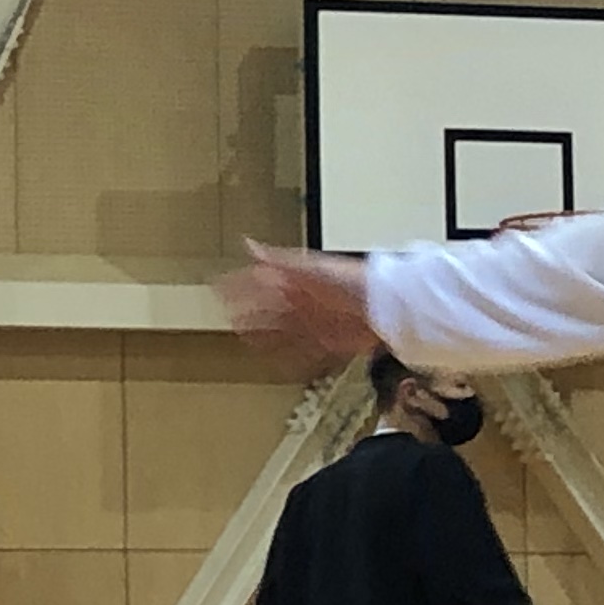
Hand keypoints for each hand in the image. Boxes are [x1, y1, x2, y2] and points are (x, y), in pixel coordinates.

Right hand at [219, 242, 377, 374]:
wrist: (386, 305)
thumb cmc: (352, 281)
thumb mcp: (311, 268)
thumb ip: (278, 260)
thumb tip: (248, 245)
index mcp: (296, 281)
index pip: (259, 282)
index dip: (238, 286)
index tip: (217, 287)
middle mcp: (302, 301)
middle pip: (266, 308)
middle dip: (245, 311)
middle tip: (224, 314)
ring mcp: (313, 323)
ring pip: (279, 330)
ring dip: (261, 334)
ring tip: (243, 337)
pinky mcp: (327, 342)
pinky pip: (302, 351)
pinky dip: (288, 356)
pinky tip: (278, 360)